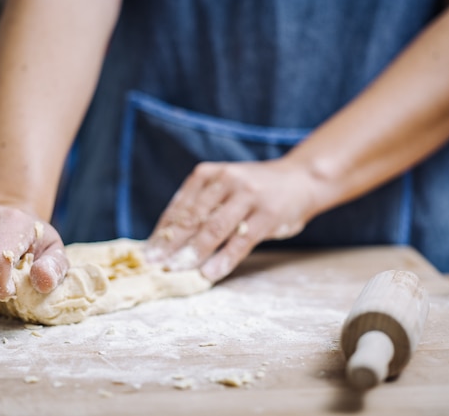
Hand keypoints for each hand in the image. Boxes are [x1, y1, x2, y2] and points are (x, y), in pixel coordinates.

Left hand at [146, 160, 317, 281]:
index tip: (147, 253)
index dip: (162, 232)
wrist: (301, 179)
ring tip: (176, 271)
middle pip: (192, 218)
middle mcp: (226, 180)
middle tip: (154, 265)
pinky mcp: (267, 215)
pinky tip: (209, 274)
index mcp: (208, 174)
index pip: (179, 207)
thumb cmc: (255, 189)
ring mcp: (248, 196)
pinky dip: (223, 260)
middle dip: (171, 245)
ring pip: (214, 229)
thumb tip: (167, 240)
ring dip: (193, 253)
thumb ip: (200, 206)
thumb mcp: (224, 186)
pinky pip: (241, 241)